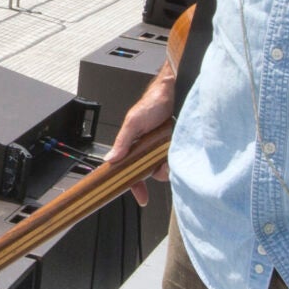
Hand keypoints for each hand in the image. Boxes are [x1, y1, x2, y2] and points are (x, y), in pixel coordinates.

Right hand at [97, 70, 175, 206]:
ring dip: (167, 165)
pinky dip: (177, 158)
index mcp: (133, 145)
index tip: (141, 197)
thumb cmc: (153, 102)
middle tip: (158, 164)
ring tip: (168, 151)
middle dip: (155, 172)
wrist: (175, 91)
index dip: (134, 185)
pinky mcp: (176, 146)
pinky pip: (177, 160)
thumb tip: (110, 159)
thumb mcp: (133, 121)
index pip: (129, 170)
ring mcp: (163, 149)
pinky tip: (176, 148)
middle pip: (149, 172)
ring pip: (165, 168)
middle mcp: (148, 149)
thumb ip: (122, 141)